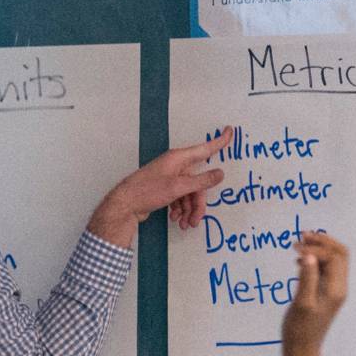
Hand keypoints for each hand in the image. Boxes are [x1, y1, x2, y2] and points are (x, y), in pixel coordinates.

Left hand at [92, 129, 235, 242]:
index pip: (204, 149)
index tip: (230, 130)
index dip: (219, 141)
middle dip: (198, 203)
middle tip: (196, 221)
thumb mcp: (177, 187)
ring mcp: (169, 177)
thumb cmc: (149, 191)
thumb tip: (220, 173)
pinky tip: (175, 219)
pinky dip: (180, 209)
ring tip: (184, 225)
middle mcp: (175, 166)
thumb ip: (201, 181)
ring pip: (188, 193)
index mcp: (179, 159)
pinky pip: (179, 197)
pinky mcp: (163, 189)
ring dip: (189, 209)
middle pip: (197, 182)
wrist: (124, 205)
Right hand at [281, 232, 350, 355]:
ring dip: (318, 249)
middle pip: (340, 254)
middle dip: (322, 242)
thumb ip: (307, 278)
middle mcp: (339, 287)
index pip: (334, 257)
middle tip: (301, 236)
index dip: (316, 249)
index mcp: (336, 288)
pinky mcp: (324, 292)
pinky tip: (299, 261)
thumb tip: (310, 256)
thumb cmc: (300, 329)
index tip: (295, 250)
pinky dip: (315, 259)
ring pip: (333, 260)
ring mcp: (333, 289)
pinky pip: (325, 269)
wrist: (302, 349)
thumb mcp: (302, 303)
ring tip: (298, 244)